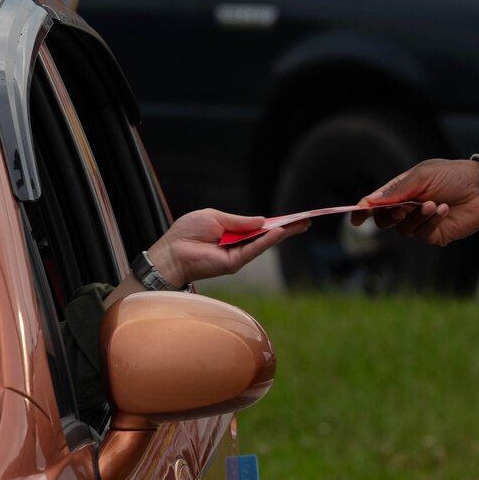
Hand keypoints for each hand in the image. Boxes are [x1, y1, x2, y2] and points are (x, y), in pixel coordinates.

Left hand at [145, 207, 310, 287]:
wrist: (171, 253)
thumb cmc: (187, 233)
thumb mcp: (215, 217)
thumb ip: (240, 220)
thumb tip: (263, 220)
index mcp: (233, 232)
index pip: (259, 226)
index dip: (276, 221)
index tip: (294, 216)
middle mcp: (238, 245)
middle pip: (268, 236)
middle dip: (288, 228)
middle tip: (307, 221)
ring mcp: (238, 255)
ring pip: (265, 243)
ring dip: (284, 233)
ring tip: (301, 224)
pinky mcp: (234, 263)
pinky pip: (254, 250)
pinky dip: (267, 241)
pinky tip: (279, 232)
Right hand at [352, 158, 478, 246]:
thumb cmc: (453, 176)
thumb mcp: (422, 176)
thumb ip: (396, 190)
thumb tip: (369, 201)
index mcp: (402, 190)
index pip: (376, 203)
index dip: (363, 211)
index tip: (356, 219)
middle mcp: (408, 208)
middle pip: (384, 220)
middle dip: (389, 215)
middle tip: (403, 208)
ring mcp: (421, 223)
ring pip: (403, 229)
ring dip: (416, 216)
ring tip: (433, 204)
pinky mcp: (435, 234)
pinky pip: (422, 234)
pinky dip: (431, 221)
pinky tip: (444, 209)